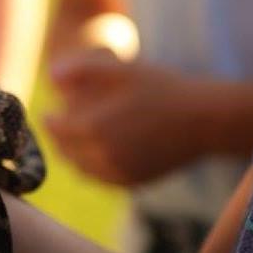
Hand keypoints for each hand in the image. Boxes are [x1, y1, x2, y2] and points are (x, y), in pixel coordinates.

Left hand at [45, 50, 207, 184]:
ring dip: (76, 154)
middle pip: (65, 151)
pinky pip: (102, 178)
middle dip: (61, 138)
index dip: (49, 119)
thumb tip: (51, 76)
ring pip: (81, 169)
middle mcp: (101, 156)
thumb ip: (82, 70)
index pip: (55, 129)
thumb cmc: (163, 89)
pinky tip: (103, 151)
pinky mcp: (133, 182)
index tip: (49, 112)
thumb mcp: (122, 70)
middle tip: (62, 126)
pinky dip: (95, 167)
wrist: (203, 121)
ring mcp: (117, 173)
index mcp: (92, 128)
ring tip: (81, 138)